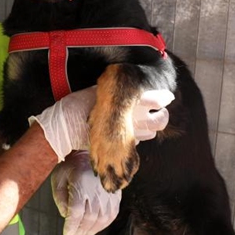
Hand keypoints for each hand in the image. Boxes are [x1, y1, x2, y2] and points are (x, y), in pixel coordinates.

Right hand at [31, 86, 174, 161]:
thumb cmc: (80, 103)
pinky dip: (136, 136)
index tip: (166, 97)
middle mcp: (134, 118)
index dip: (165, 98)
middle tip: (159, 111)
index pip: (159, 99)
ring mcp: (129, 133)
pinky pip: (137, 141)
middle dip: (163, 116)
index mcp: (131, 99)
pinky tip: (127, 131)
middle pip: (161, 120)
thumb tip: (129, 89)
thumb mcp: (101, 90)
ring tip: (142, 122)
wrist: (68, 125)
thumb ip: (118, 92)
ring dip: (149, 127)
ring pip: (151, 133)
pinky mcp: (122, 146)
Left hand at [51, 151, 119, 234]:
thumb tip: (66, 216)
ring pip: (101, 219)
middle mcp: (96, 189)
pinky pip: (111, 215)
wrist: (90, 152)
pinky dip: (102, 225)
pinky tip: (94, 229)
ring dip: (91, 231)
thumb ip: (59, 197)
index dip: (71, 226)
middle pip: (89, 218)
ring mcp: (108, 192)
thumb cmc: (70, 165)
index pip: (76, 211)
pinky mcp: (115, 195)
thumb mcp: (58, 178)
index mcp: (81, 183)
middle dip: (80, 232)